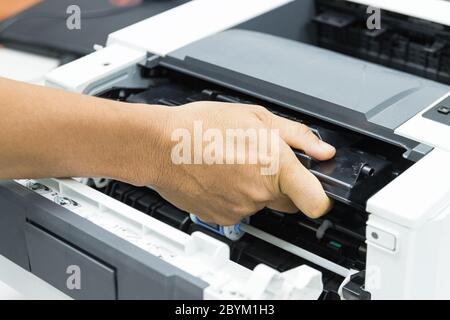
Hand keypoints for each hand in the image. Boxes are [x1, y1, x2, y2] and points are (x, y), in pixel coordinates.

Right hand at [122, 102, 335, 225]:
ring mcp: (240, 209)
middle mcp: (260, 193)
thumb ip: (296, 135)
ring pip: (260, 204)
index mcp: (275, 166)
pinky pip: (238, 210)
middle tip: (260, 161)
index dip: (322, 198)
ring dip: (253, 188)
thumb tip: (322, 150)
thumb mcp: (255, 116)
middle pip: (288, 201)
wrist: (160, 146)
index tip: (319, 192)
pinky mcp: (221, 217)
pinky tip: (219, 176)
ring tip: (232, 163)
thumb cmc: (202, 126)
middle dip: (281, 184)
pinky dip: (234, 197)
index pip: (317, 202)